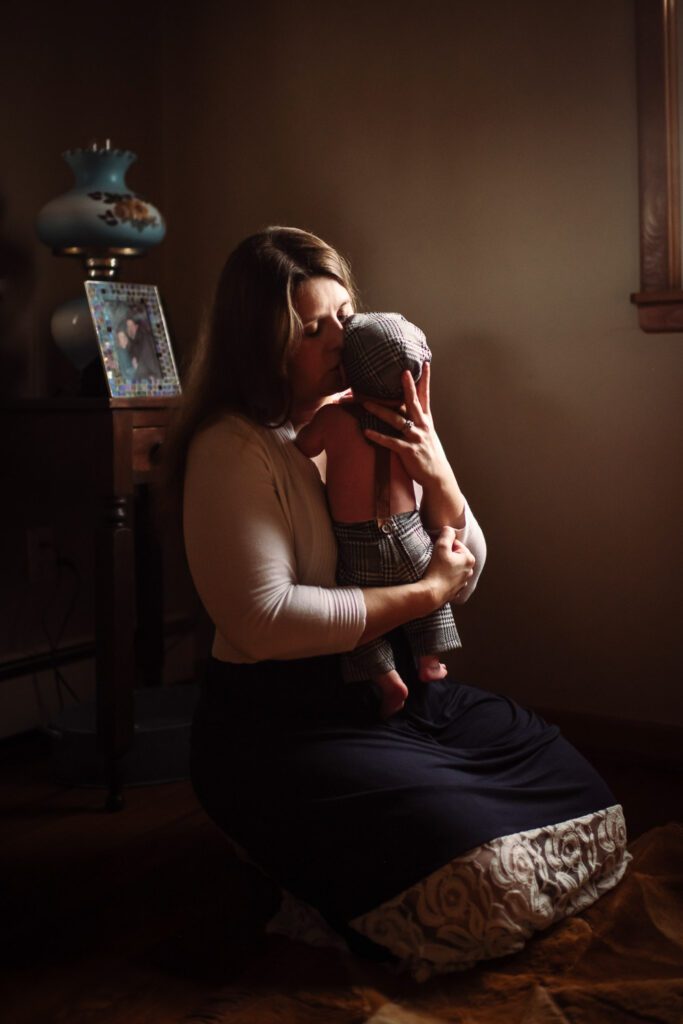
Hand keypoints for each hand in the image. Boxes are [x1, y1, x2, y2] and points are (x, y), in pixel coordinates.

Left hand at [361, 363, 447, 489]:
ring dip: (380, 411)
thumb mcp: (427, 433)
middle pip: (414, 403)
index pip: (426, 396)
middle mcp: (422, 426)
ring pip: (397, 421)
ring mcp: (416, 438)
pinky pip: (391, 442)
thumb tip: (407, 407)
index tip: (425, 364)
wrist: (437, 476)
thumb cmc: (429, 454)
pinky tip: (366, 432)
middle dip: (408, 387)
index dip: (425, 380)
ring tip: (366, 403)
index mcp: (426, 420)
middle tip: (403, 372)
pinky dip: (378, 437)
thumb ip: (417, 420)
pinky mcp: (409, 452)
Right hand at [423, 528, 474, 604]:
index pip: (455, 544)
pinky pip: (449, 580)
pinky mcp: (455, 591)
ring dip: (444, 567)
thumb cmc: (437, 570)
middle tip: (436, 560)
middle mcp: (469, 571)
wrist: (431, 594)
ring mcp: (463, 582)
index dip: (444, 546)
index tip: (437, 551)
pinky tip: (436, 579)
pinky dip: (444, 578)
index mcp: (469, 559)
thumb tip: (449, 529)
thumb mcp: (441, 546)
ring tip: (435, 570)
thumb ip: (447, 534)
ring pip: (452, 568)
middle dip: (445, 556)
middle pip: (455, 556)